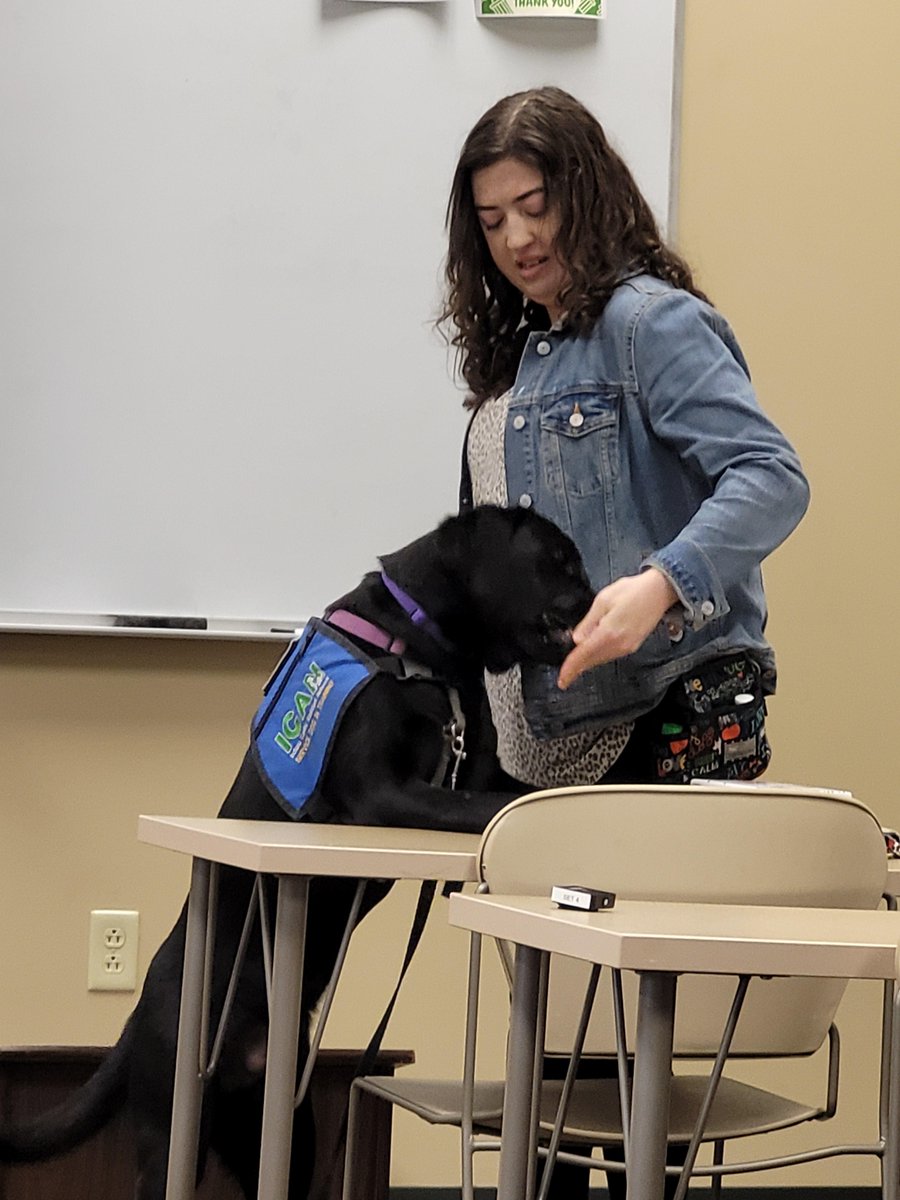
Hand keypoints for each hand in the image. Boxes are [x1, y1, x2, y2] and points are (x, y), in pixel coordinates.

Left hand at [557, 569, 677, 689]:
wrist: (659, 592)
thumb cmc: (633, 591)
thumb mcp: (602, 600)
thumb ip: (588, 622)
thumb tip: (577, 640)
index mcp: (608, 633)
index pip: (583, 656)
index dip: (570, 669)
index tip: (562, 679)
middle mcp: (619, 644)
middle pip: (591, 661)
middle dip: (577, 666)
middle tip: (565, 671)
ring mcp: (627, 647)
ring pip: (601, 660)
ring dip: (587, 661)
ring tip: (576, 661)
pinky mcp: (632, 647)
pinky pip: (610, 656)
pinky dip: (599, 656)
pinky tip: (593, 652)